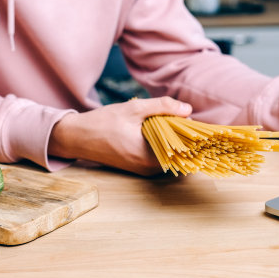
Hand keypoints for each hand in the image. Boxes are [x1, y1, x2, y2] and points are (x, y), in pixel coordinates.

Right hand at [48, 97, 192, 175]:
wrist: (77, 137)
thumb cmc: (103, 122)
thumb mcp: (134, 108)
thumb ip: (162, 107)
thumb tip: (188, 109)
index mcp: (149, 156)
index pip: (183, 151)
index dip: (194, 139)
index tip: (201, 127)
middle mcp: (148, 168)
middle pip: (178, 155)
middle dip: (185, 139)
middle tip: (188, 121)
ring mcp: (143, 170)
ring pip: (169, 157)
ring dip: (174, 142)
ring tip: (175, 124)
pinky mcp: (138, 168)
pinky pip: (158, 158)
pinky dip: (163, 145)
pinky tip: (162, 131)